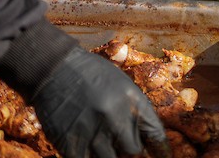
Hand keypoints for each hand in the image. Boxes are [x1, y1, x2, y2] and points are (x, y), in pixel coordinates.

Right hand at [27, 49, 168, 157]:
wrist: (55, 68)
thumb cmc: (91, 74)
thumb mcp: (122, 85)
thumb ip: (133, 110)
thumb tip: (142, 135)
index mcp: (133, 102)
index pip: (155, 134)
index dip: (160, 149)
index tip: (163, 156)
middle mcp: (116, 119)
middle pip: (133, 151)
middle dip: (130, 150)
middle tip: (122, 144)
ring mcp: (93, 133)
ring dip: (109, 154)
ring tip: (102, 141)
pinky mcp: (71, 143)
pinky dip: (88, 157)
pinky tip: (87, 148)